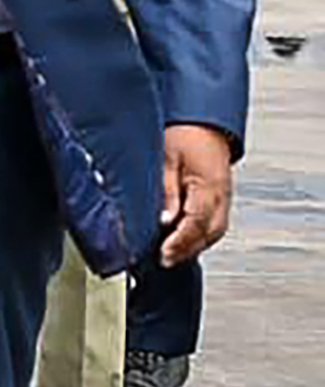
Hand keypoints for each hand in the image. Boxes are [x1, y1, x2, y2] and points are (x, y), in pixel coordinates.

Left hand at [156, 123, 234, 266]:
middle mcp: (222, 196)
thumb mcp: (167, 159)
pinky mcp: (220, 202)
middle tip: (163, 261)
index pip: (198, 221)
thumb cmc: (184, 137)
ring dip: (192, 247)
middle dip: (186, 250)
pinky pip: (212, 226)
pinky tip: (180, 245)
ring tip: (169, 257)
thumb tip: (165, 220)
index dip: (180, 240)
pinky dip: (197, 238)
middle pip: (209, 233)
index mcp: (211, 185)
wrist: (203, 125)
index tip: (163, 253)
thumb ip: (167, 190)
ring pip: (213, 233)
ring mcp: (224, 199)